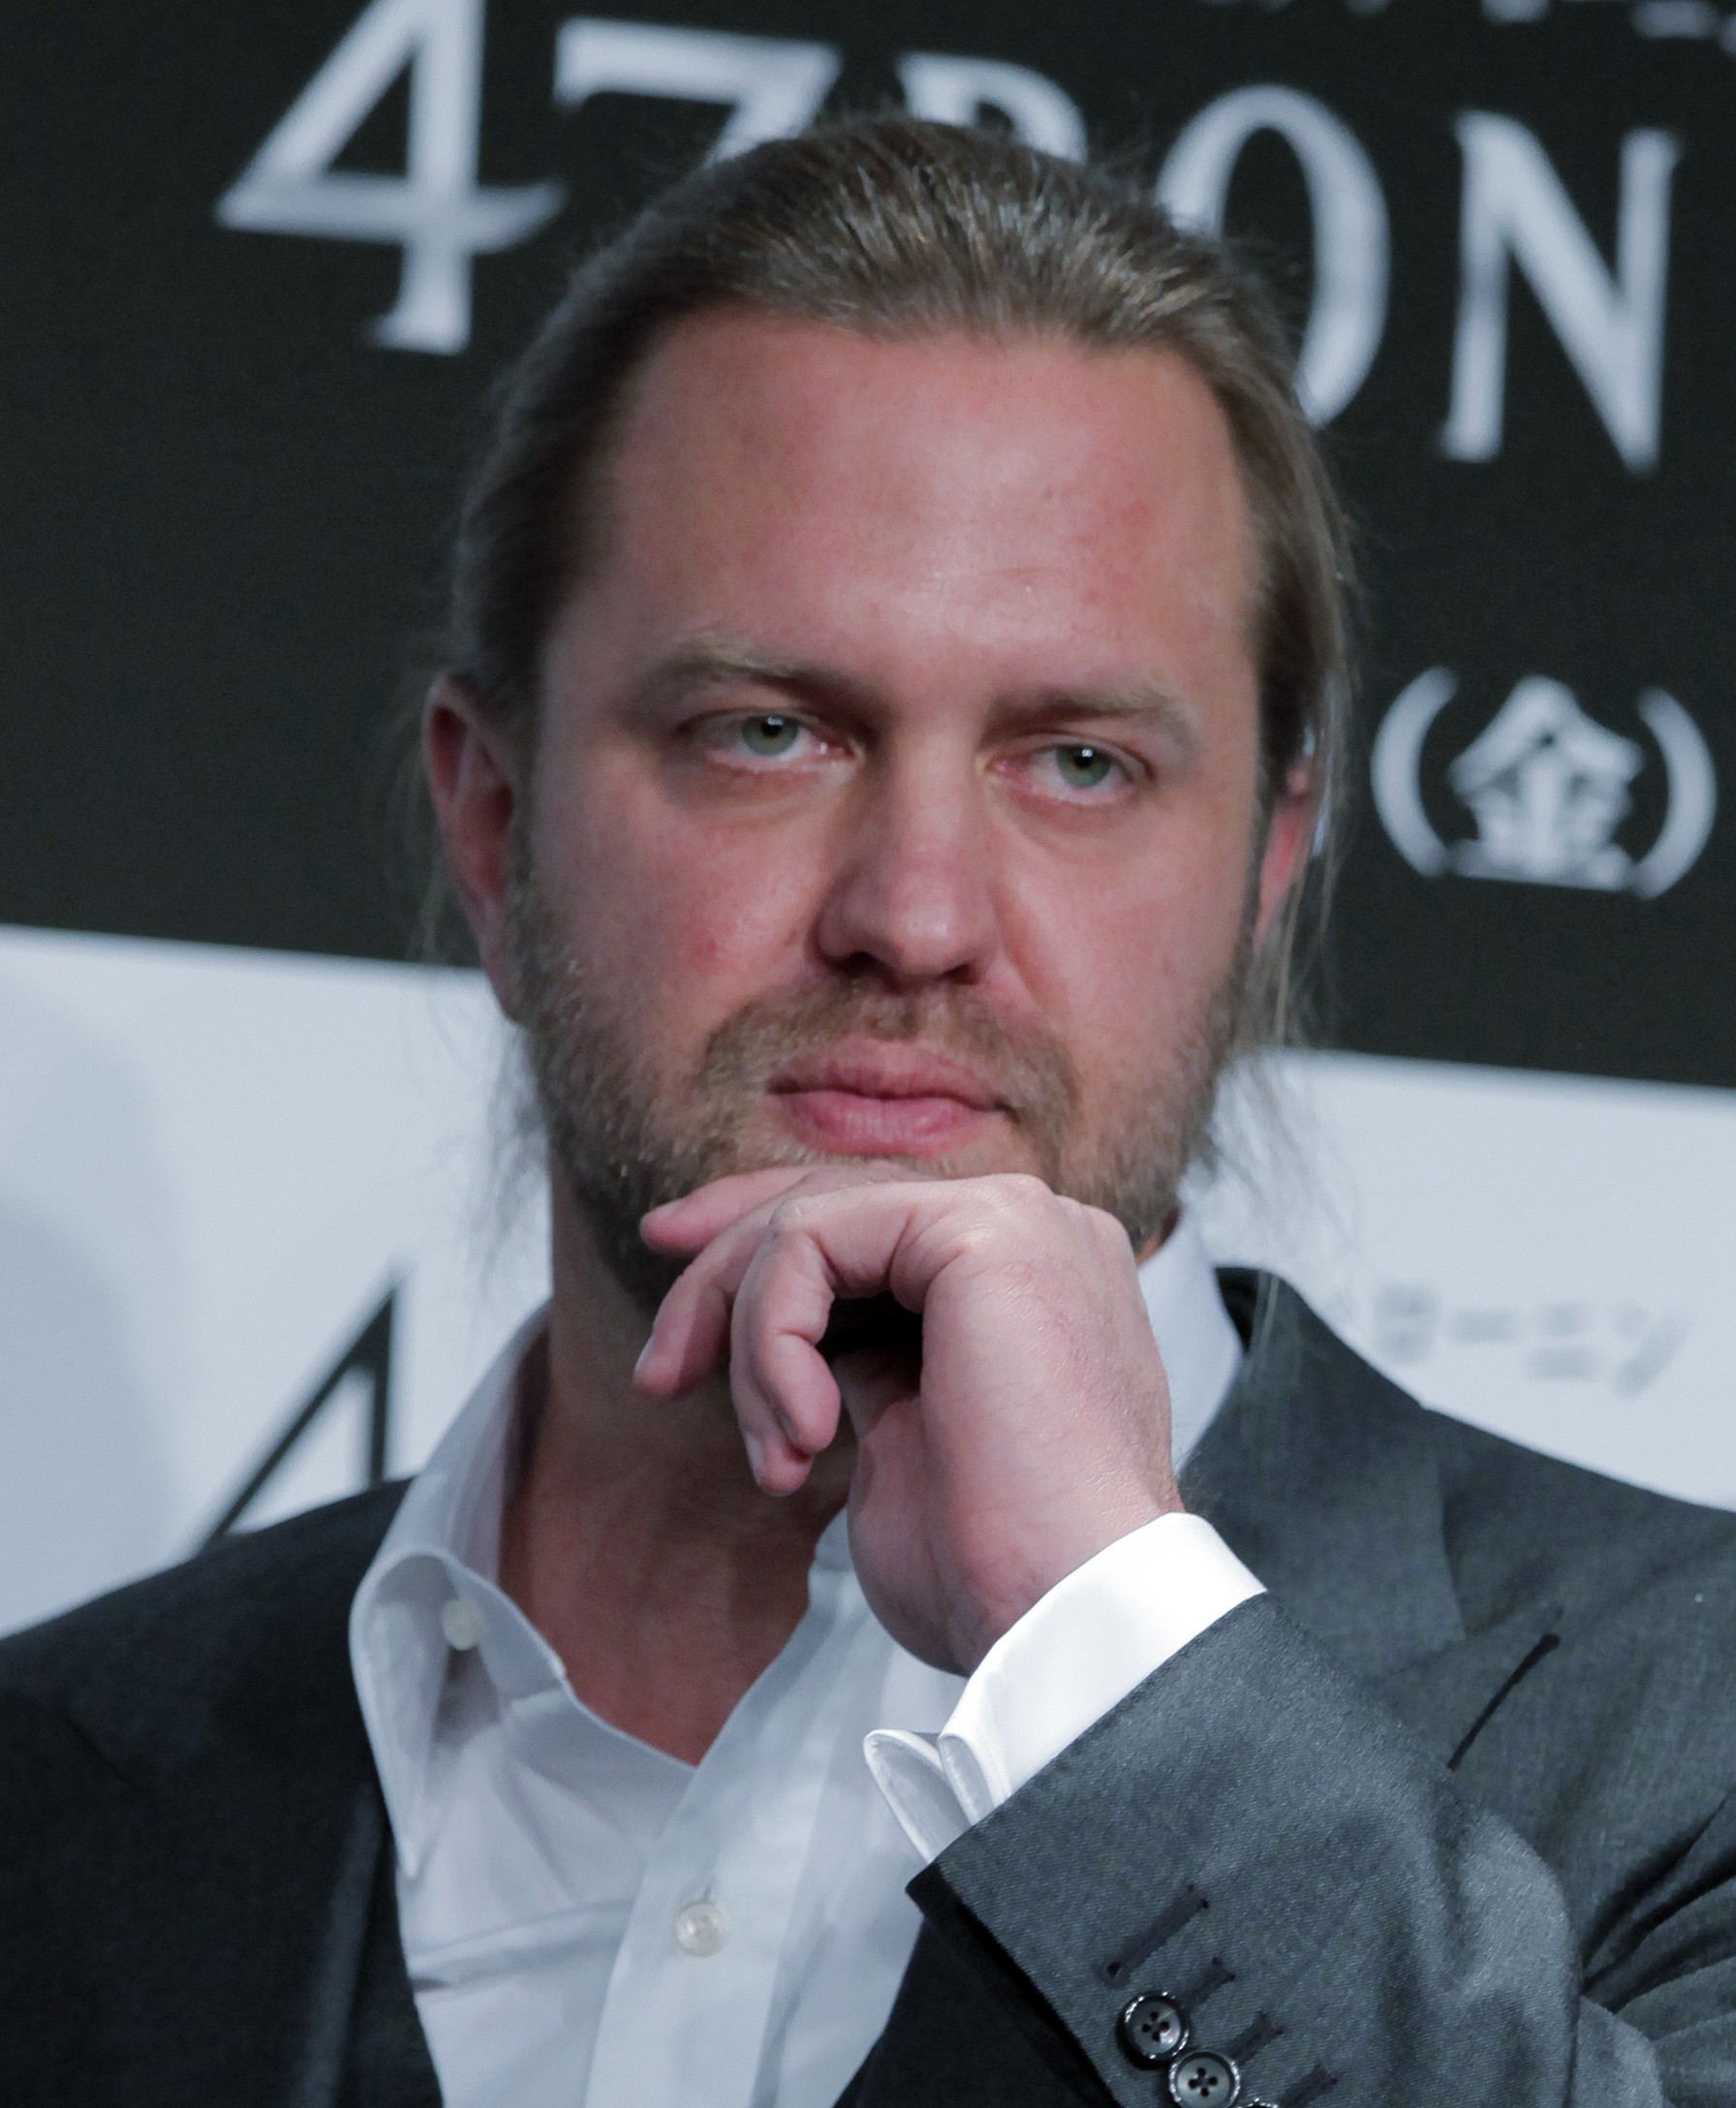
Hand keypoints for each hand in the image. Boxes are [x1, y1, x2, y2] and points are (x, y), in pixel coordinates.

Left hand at [635, 1167, 1182, 1673]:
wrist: (1063, 1619)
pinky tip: (800, 1434)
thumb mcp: (905, 1440)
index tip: (682, 1324)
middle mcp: (1035, 1229)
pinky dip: (773, 1336)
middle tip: (662, 1373)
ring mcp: (1018, 1219)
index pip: (870, 1224)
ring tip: (772, 1458)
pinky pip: (813, 1239)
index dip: (760, 1249)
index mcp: (1027, 1279)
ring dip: (752, 1342)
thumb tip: (797, 1333)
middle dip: (723, 1278)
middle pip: (832, 1203)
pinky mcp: (986, 1230)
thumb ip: (865, 1362)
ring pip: (811, 1220)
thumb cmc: (993, 1568)